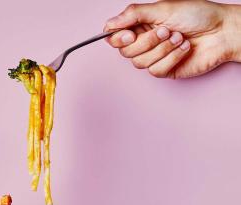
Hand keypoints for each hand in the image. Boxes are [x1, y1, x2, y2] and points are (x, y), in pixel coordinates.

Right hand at [105, 0, 240, 78]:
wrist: (222, 32)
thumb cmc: (198, 15)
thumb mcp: (162, 9)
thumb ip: (133, 15)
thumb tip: (109, 24)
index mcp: (142, 24)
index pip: (116, 37)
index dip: (118, 38)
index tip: (130, 34)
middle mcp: (145, 42)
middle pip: (126, 52)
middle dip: (147, 42)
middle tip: (166, 30)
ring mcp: (154, 57)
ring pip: (140, 63)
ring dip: (162, 49)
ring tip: (179, 37)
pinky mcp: (164, 70)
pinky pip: (155, 70)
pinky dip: (171, 58)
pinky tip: (184, 49)